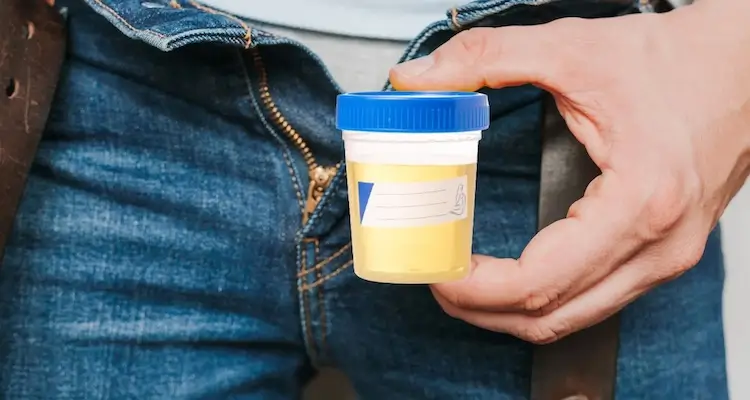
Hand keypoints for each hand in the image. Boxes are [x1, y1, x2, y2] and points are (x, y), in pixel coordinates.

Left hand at [390, 1, 749, 343]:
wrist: (745, 66)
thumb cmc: (677, 61)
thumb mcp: (572, 49)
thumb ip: (486, 57)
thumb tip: (419, 79)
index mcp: (639, 202)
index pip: (539, 282)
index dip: (474, 288)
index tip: (437, 269)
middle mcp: (659, 246)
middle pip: (550, 316)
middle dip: (480, 309)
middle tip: (436, 277)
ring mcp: (666, 259)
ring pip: (571, 318)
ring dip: (509, 312)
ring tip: (463, 282)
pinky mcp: (662, 255)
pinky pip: (592, 300)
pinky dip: (542, 299)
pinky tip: (510, 277)